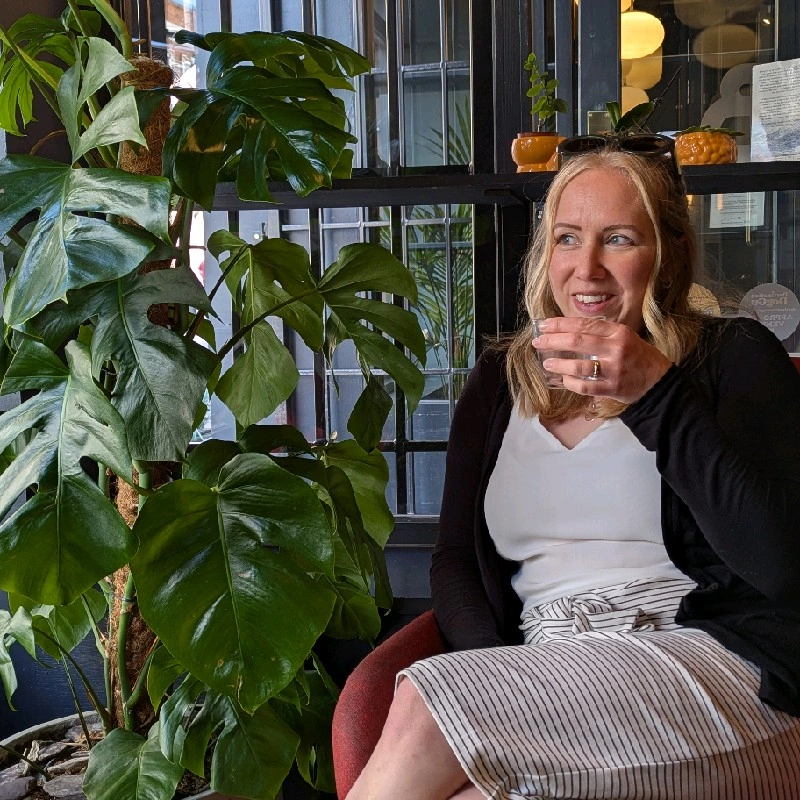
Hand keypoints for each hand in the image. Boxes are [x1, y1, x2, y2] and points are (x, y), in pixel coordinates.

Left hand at [531, 317, 672, 403]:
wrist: (659, 381)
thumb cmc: (638, 356)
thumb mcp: (624, 337)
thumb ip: (601, 333)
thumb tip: (568, 331)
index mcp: (618, 332)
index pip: (583, 324)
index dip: (560, 324)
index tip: (544, 325)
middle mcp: (616, 348)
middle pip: (578, 341)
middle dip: (553, 341)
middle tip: (538, 342)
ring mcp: (614, 370)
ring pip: (579, 366)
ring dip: (559, 364)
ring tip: (547, 363)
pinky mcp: (612, 388)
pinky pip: (585, 386)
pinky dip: (571, 383)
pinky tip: (563, 379)